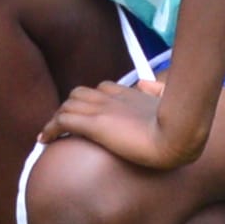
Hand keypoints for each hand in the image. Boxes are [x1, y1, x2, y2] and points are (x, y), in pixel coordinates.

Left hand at [46, 76, 210, 172]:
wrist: (177, 136)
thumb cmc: (179, 126)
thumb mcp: (169, 102)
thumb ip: (157, 90)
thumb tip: (147, 83)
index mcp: (131, 94)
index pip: (102, 88)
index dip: (91, 100)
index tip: (86, 114)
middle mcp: (113, 98)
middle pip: (80, 93)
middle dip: (70, 107)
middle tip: (64, 125)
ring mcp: (102, 110)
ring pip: (67, 104)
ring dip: (58, 117)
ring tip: (50, 133)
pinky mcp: (94, 124)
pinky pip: (62, 121)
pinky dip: (50, 128)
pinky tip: (44, 140)